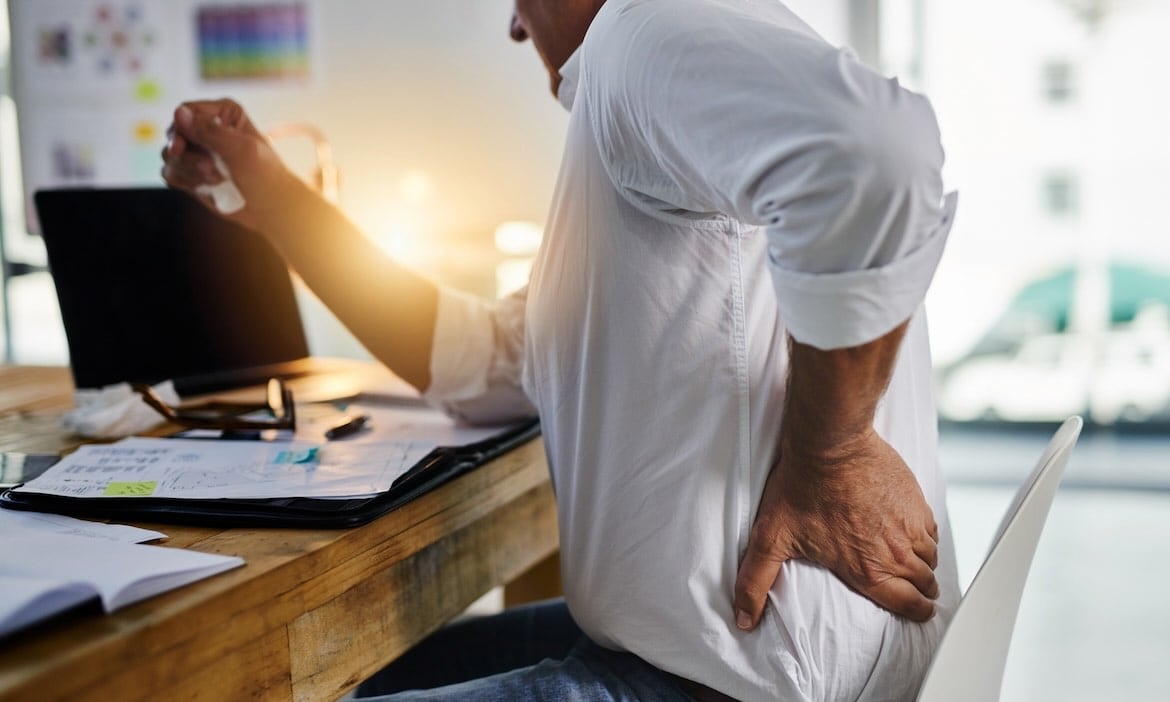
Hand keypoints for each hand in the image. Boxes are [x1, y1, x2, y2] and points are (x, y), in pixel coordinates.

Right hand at [160, 99, 300, 229]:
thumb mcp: (242, 149)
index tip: (181, 147)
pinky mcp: (191, 172)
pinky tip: (207, 186)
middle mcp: (207, 128)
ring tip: (217, 179)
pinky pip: (170, 173)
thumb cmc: (265, 174)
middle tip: (208, 168)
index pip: (186, 111)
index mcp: (222, 114)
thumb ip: (210, 131)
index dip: (180, 128)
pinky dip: (185, 181)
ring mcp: (197, 151)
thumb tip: (180, 113)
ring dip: (189, 170)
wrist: (270, 207)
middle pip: (174, 133)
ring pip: (169, 155)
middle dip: (186, 155)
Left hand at [733, 428, 939, 627]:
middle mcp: (895, 553)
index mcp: (868, 570)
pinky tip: (915, 535)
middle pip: (925, 584)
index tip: (915, 612)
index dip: (916, 614)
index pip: (909, 606)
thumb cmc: (801, 488)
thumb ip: (755, 582)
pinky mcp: (916, 500)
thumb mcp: (770, 540)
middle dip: (921, 592)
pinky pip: (932, 529)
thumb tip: (744, 619)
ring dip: (924, 565)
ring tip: (913, 565)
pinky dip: (926, 537)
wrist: (829, 445)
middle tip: (915, 592)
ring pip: (931, 557)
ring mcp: (910, 525)